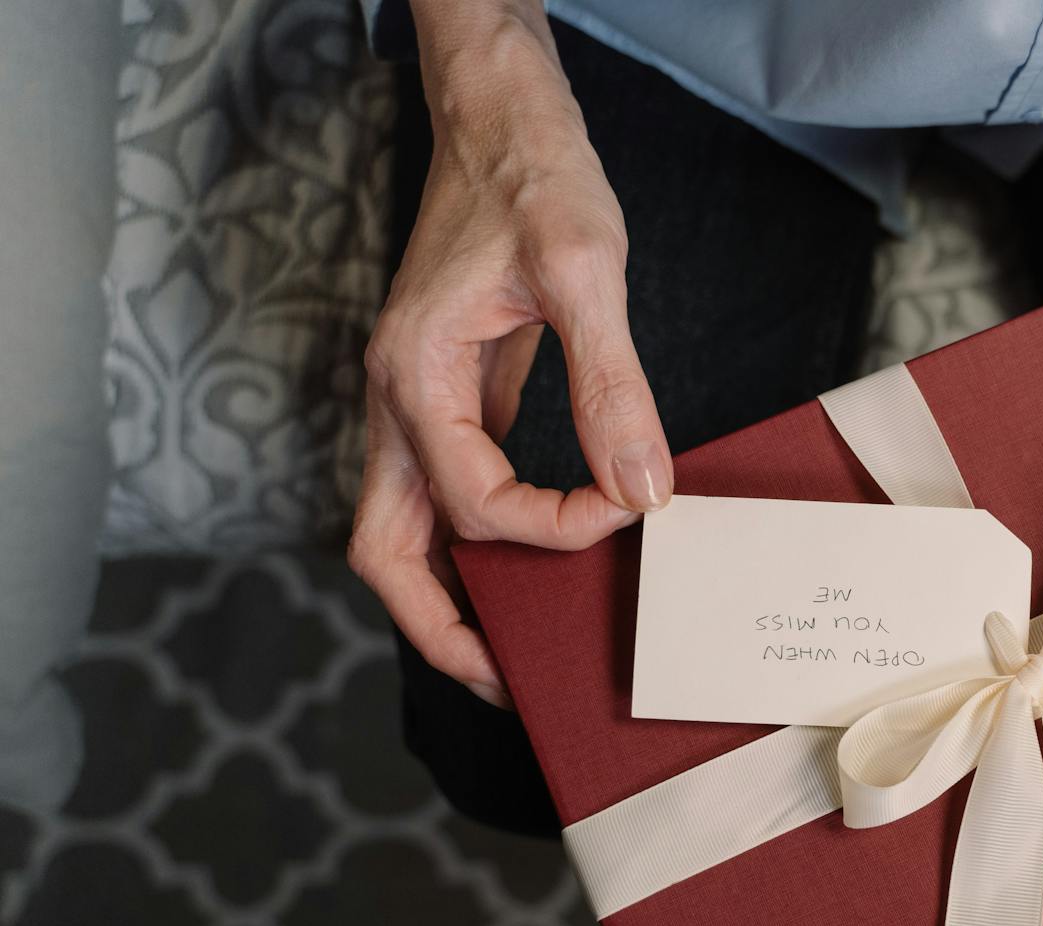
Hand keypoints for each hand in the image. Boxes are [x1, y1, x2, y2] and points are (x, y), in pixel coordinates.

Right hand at [349, 0, 671, 705]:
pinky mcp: (448, 394)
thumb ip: (612, 387)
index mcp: (415, 377)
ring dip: (452, 594)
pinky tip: (542, 553)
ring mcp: (415, 401)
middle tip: (508, 680)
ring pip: (406, 529)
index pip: (476, 504)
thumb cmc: (533, 175)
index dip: (555, 528)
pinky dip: (484, 539)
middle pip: (387, 551)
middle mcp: (397, 400)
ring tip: (517, 644)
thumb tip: (644, 492)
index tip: (627, 514)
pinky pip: (449, 492)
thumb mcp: (586, 269)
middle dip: (441, 627)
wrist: (499, 116)